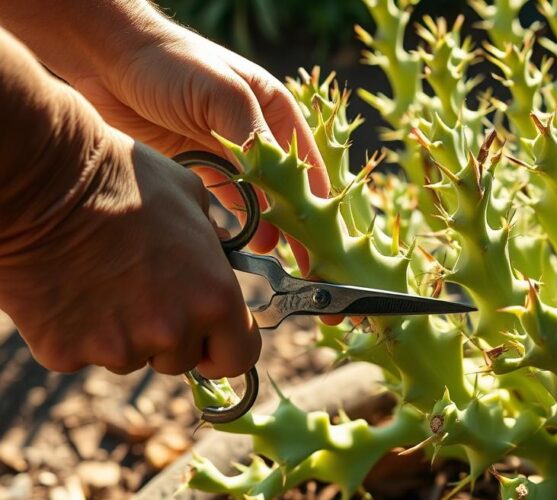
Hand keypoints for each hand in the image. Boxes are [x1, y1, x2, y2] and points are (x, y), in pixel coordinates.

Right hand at [0, 128, 261, 377]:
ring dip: (122, 334)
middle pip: (181, 360)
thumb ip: (215, 240)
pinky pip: (82, 354)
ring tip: (100, 281)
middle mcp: (173, 331)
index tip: (210, 342)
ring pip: (131, 359)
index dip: (223, 350)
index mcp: (215, 298)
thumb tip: (223, 252)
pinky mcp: (67, 353)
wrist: (41, 184)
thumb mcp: (190, 198)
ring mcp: (118, 348)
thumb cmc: (122, 180)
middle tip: (141, 291)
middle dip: (168, 336)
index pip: (238, 357)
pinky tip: (68, 290)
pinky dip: (76, 332)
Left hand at [66, 20, 330, 255]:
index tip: (324, 235)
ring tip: (275, 257)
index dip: (319, 199)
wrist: (107, 58)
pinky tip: (242, 242)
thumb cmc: (171, 62)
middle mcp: (257, 134)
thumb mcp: (222, 95)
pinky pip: (224, 200)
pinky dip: (235, 222)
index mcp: (275, 111)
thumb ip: (254, 138)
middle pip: (287, 185)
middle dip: (296, 221)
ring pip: (258, 198)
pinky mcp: (198, 166)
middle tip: (305, 259)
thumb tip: (283, 184)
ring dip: (268, 227)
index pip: (308, 162)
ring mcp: (228, 152)